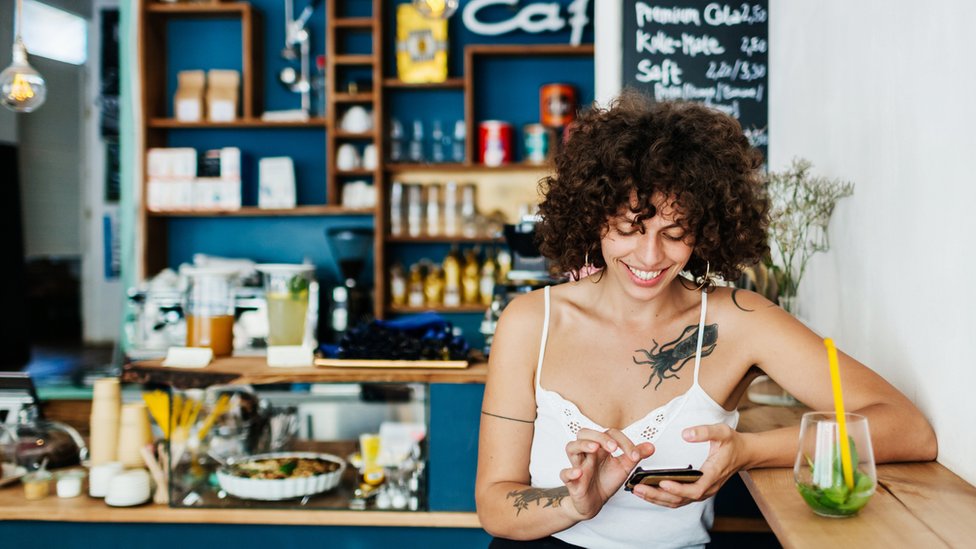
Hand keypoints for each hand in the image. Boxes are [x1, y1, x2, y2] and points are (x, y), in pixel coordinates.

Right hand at [559, 428, 654, 518]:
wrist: (594, 502)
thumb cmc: (606, 480)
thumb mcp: (624, 468)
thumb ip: (635, 456)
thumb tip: (651, 446)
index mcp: (600, 447)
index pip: (609, 433)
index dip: (623, 441)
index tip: (635, 455)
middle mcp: (587, 453)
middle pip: (584, 433)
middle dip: (599, 436)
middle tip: (613, 447)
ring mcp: (578, 465)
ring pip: (571, 447)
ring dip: (582, 445)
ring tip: (594, 448)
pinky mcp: (572, 482)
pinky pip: (564, 474)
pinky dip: (570, 472)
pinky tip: (579, 473)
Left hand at [630, 423, 745, 507]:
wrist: (743, 454)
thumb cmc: (731, 443)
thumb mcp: (722, 432)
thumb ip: (704, 432)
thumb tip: (685, 434)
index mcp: (713, 474)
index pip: (695, 488)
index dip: (678, 488)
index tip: (662, 482)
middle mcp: (707, 487)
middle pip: (681, 499)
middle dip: (658, 495)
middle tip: (638, 488)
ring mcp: (702, 491)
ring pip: (677, 502)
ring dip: (657, 498)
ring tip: (637, 490)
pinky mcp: (697, 491)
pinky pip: (678, 499)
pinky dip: (662, 498)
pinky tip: (647, 491)